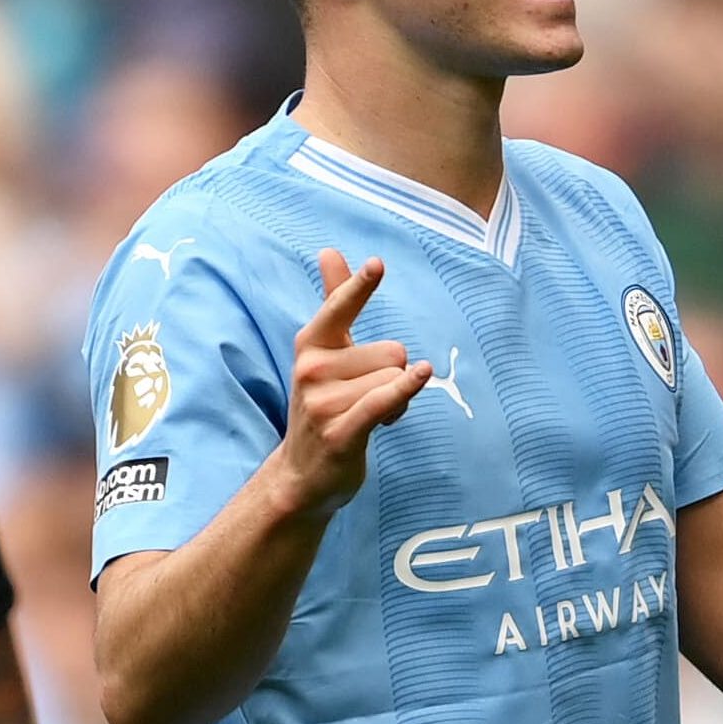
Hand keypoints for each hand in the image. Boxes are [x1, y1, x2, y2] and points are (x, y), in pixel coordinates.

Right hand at [275, 251, 431, 513]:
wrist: (301, 473)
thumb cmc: (324, 403)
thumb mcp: (324, 352)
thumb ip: (335, 301)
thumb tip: (331, 251)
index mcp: (310, 345)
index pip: (339, 308)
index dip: (359, 287)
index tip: (378, 263)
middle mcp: (312, 370)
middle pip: (392, 352)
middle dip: (393, 376)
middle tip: (367, 399)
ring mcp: (323, 402)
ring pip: (396, 379)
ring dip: (397, 401)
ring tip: (368, 416)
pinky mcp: (341, 431)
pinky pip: (384, 399)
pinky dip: (406, 389)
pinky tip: (421, 374)